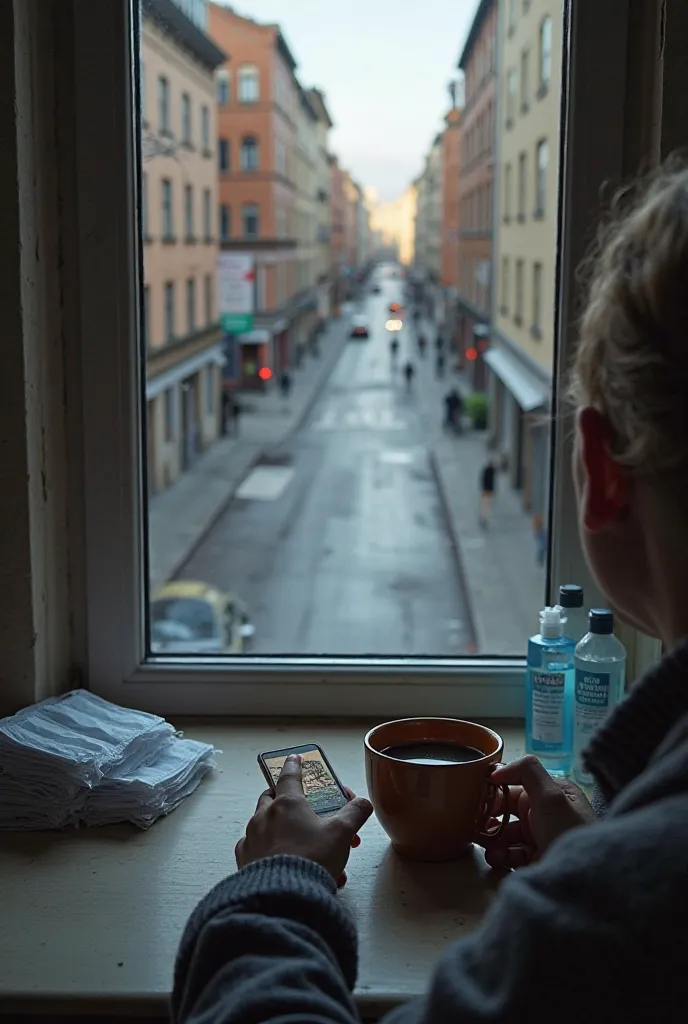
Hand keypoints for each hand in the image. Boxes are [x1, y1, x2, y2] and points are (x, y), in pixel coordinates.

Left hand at [235, 755, 372, 884]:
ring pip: (265, 825)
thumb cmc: (312, 859)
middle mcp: (265, 816)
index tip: (294, 758)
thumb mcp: (341, 833)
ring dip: (282, 831)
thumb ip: (354, 814)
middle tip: (301, 809)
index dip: (294, 765)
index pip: (289, 775)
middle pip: (272, 798)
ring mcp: (252, 837)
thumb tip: (364, 803)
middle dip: (285, 800)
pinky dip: (269, 851)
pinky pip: (256, 848)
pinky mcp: (244, 859)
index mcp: (287, 803)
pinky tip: (282, 862)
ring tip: (304, 850)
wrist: (283, 896)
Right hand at [477, 755, 596, 868]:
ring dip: (494, 838)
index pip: (520, 783)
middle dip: (492, 815)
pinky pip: (512, 853)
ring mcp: (543, 837)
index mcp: (555, 793)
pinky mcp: (537, 860)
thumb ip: (527, 771)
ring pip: (509, 832)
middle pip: (511, 808)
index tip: (478, 795)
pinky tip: (496, 858)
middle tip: (475, 822)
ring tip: (487, 846)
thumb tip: (498, 769)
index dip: (497, 788)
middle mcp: (549, 813)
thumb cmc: (568, 833)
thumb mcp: (552, 796)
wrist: (584, 883)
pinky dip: (501, 855)